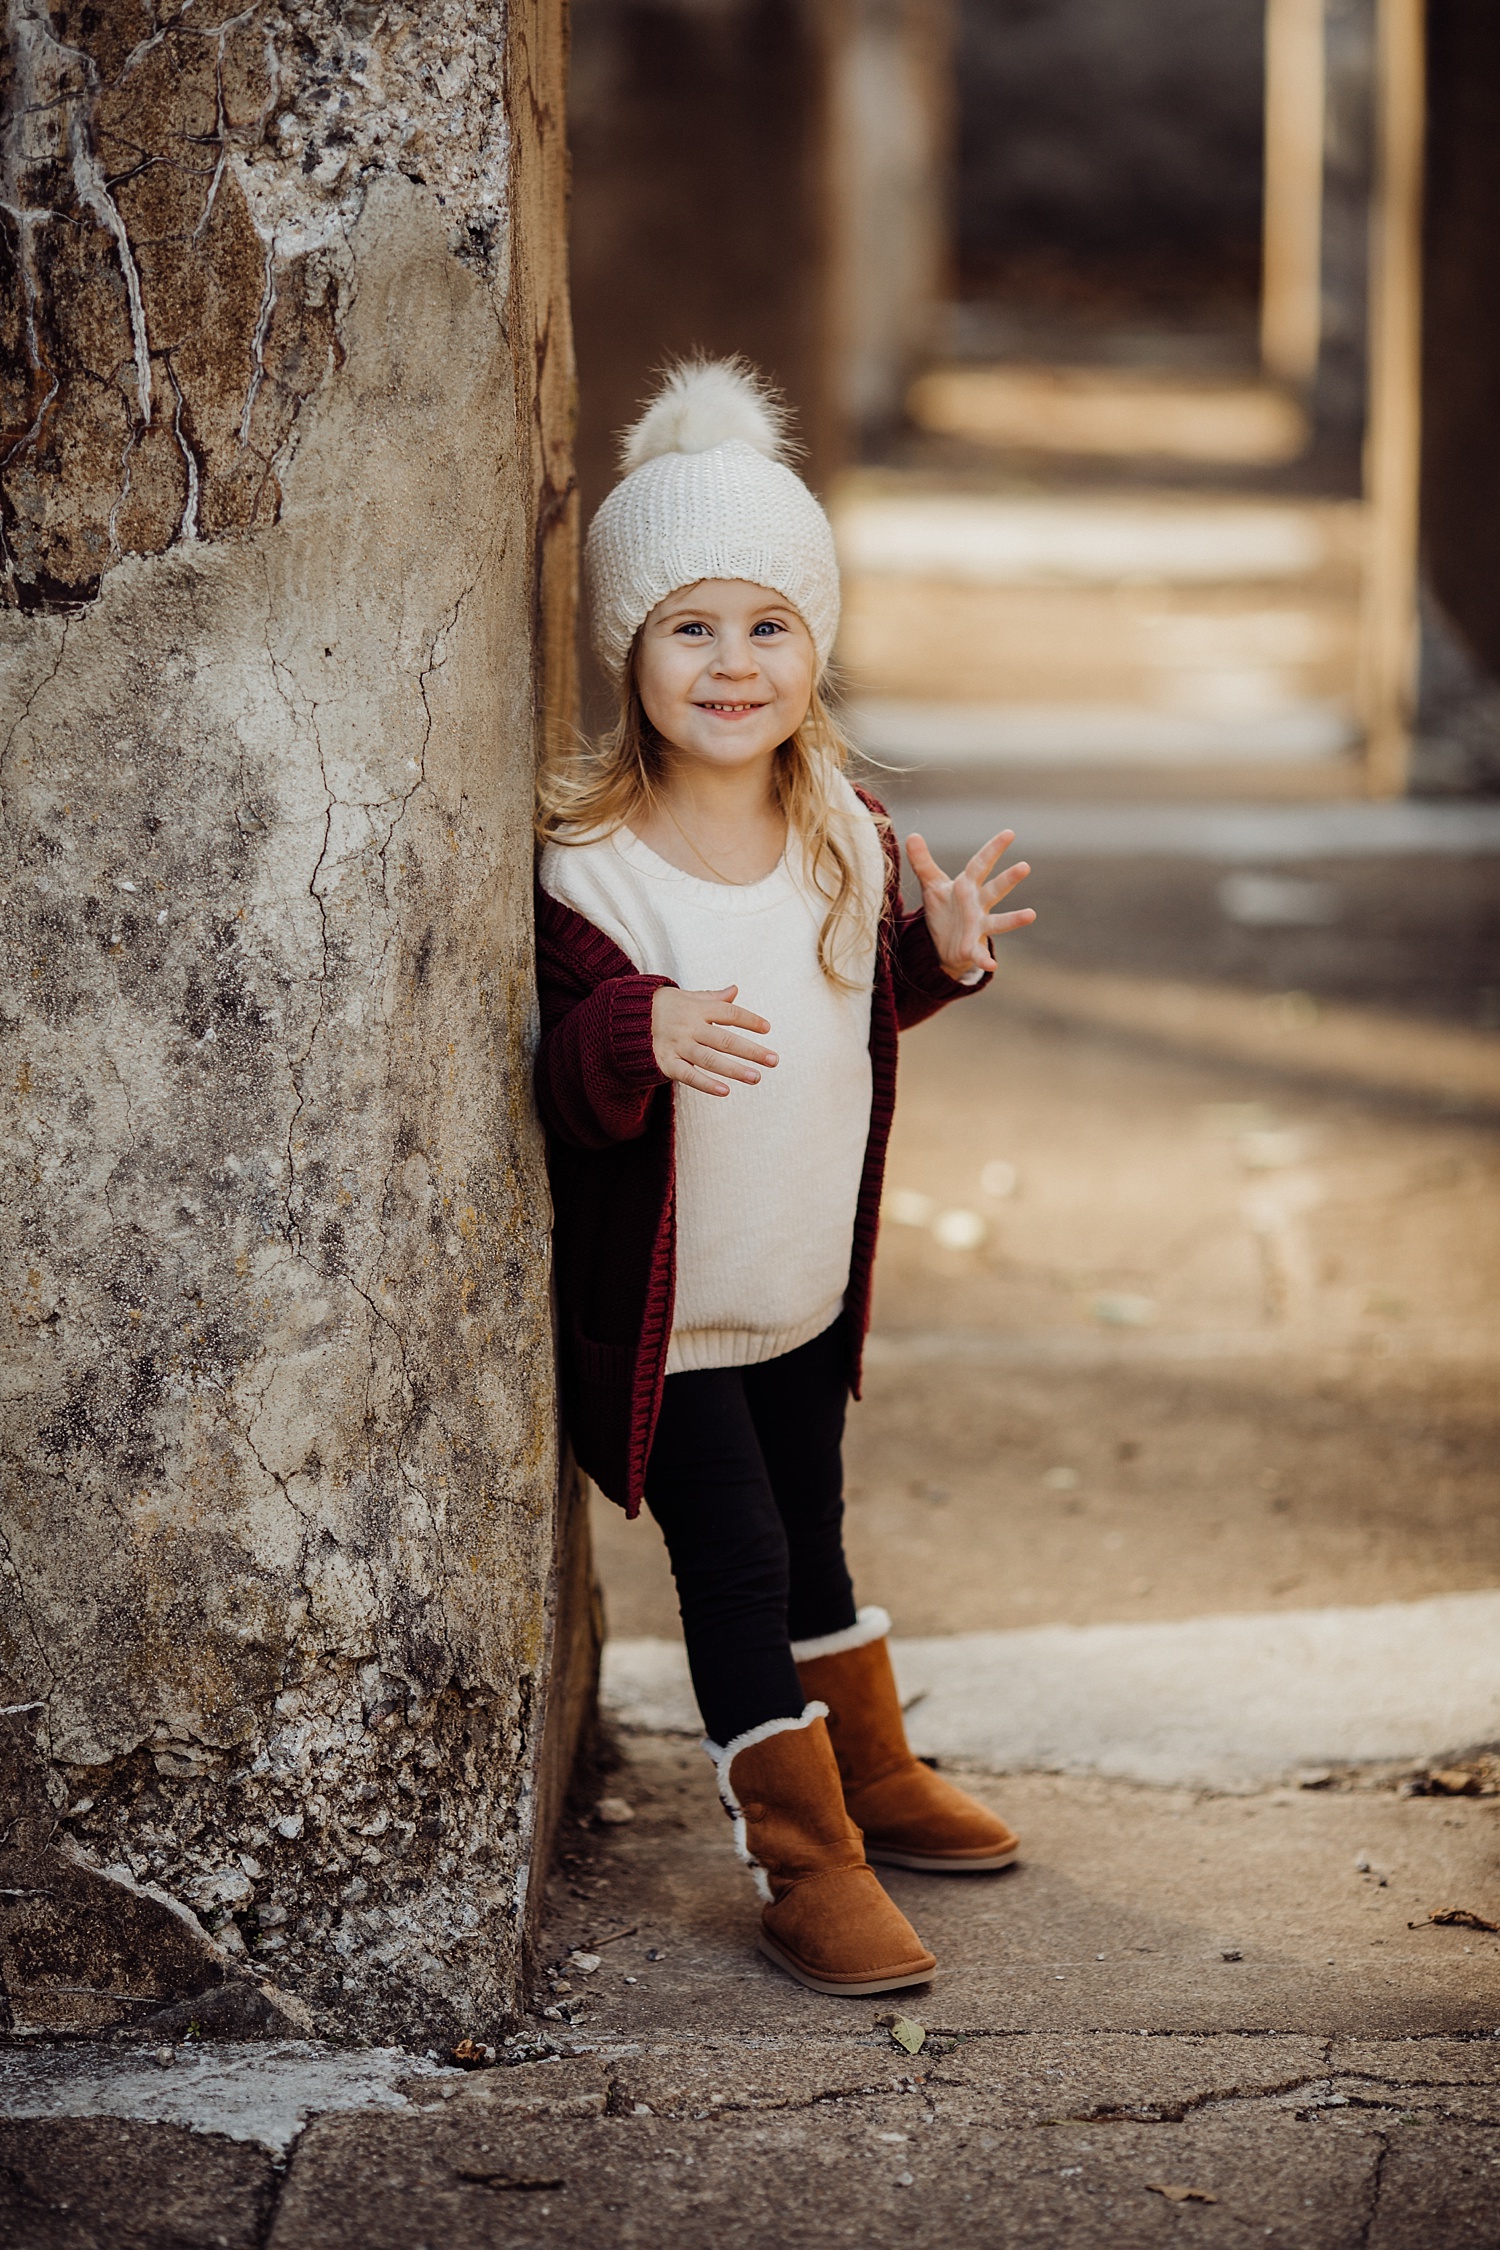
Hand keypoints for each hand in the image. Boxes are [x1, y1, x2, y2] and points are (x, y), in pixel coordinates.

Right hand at [651, 984, 777, 1096]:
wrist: (623, 1017)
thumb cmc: (663, 1007)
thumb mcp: (686, 997)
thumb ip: (712, 998)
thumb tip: (735, 989)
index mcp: (697, 1009)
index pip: (729, 1013)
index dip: (749, 1020)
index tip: (767, 1028)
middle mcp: (689, 1027)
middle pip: (724, 1039)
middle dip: (751, 1050)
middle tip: (774, 1060)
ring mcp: (677, 1045)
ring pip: (709, 1059)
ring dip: (734, 1069)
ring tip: (756, 1077)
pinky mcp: (665, 1062)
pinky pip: (688, 1075)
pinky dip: (705, 1084)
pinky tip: (725, 1091)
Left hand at [905, 829, 1034, 981]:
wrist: (942, 943)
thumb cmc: (944, 909)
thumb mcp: (932, 885)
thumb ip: (922, 862)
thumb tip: (912, 835)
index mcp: (968, 886)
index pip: (980, 864)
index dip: (993, 849)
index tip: (1009, 833)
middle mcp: (978, 904)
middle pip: (995, 889)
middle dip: (1009, 879)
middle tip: (1025, 866)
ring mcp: (978, 926)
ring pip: (999, 921)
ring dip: (1014, 919)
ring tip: (1031, 914)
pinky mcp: (971, 948)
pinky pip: (980, 954)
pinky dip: (985, 960)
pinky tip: (992, 966)